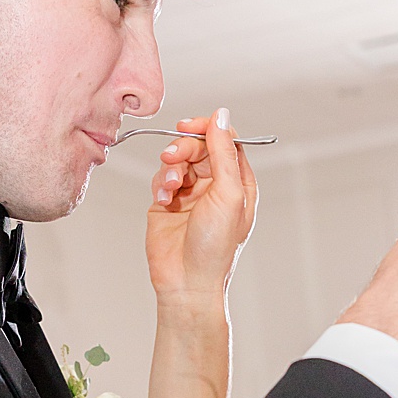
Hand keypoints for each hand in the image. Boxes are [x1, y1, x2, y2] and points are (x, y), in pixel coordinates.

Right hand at [144, 111, 256, 313]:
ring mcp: (190, 194)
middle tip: (173, 158)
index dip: (208, 129)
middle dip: (184, 148)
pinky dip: (160, 185)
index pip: (225, 140)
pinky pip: (161, 179)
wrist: (187, 282)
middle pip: (199, 146)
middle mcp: (215, 184)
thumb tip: (220, 116)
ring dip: (170, 169)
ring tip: (170, 189)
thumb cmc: (215, 247)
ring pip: (177, 161)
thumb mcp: (228, 193)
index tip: (190, 127)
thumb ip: (224, 152)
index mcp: (237, 181)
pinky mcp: (167, 204)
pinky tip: (164, 201)